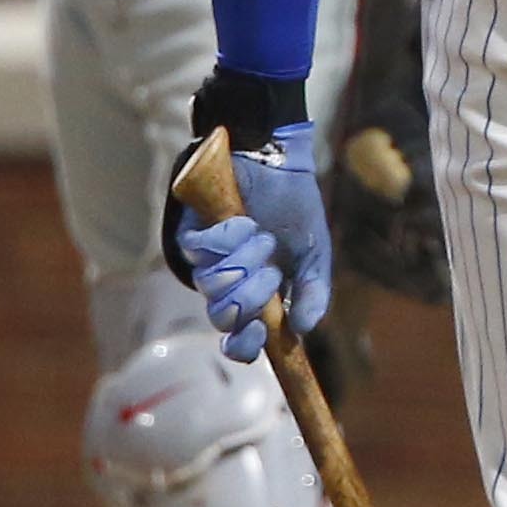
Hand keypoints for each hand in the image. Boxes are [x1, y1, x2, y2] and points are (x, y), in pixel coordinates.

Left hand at [173, 118, 332, 361]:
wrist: (279, 162)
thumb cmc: (296, 208)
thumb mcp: (314, 254)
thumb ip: (313, 291)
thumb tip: (303, 329)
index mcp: (257, 297)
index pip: (240, 339)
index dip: (245, 344)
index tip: (263, 330)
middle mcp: (229, 285)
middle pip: (222, 317)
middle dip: (248, 298)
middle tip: (270, 271)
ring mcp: (209, 260)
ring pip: (211, 285)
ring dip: (242, 261)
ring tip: (260, 235)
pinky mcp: (192, 233)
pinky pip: (198, 251)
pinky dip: (224, 237)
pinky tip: (241, 220)